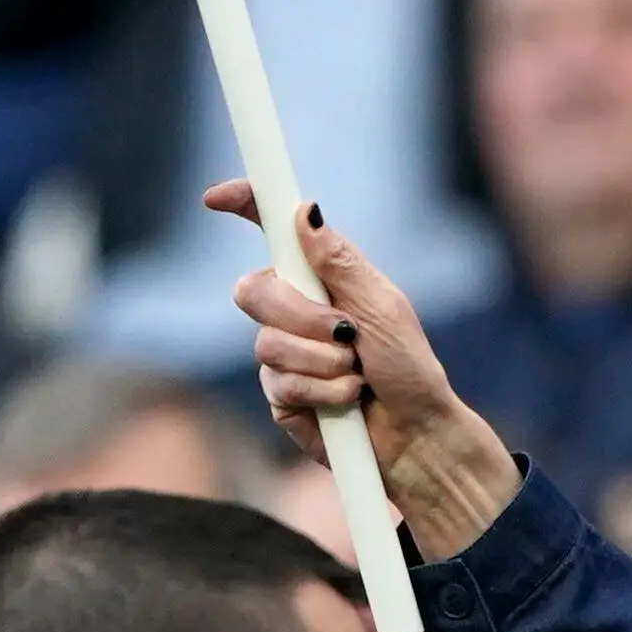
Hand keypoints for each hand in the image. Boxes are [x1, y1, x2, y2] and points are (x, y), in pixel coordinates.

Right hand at [217, 187, 518, 557]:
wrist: (414, 433)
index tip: (217, 197)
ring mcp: (283, 353)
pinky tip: (346, 400)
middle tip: (345, 333)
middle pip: (253, 291)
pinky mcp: (279, 396)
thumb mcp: (381, 307)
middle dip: (301, 315)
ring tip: (355, 374)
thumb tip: (304, 210)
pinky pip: (279, 384)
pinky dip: (321, 391)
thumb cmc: (408, 367)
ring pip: (267, 343)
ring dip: (322, 361)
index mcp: (320, 277)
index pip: (273, 234)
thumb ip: (340, 262)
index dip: (243, 207)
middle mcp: (294, 310)